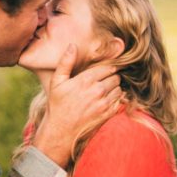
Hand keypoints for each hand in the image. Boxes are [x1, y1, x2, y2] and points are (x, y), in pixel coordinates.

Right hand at [32, 44, 122, 167]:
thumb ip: (65, 62)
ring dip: (115, 87)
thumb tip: (72, 46)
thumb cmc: (57, 105)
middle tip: (104, 79)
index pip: (107, 67)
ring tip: (105, 90)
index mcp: (86, 80)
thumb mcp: (57, 82)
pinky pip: (120, 101)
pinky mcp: (108, 114)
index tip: (105, 69)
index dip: (108, 67)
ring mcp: (104, 104)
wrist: (61, 131)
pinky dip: (116, 99)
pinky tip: (106, 100)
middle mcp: (98, 91)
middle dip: (112, 76)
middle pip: (115, 77)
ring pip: (119, 88)